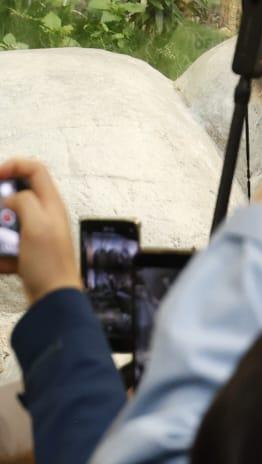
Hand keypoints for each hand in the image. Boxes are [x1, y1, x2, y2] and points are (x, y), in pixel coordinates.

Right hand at [0, 160, 80, 302]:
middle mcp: (45, 215)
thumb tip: (10, 197)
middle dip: (0, 200)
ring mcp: (36, 234)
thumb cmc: (49, 261)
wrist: (54, 297)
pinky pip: (6, 246)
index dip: (14, 166)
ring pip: (9, 221)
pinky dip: (1, 253)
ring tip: (3, 237)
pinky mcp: (27, 252)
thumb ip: (24, 202)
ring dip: (0, 227)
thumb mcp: (36, 225)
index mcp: (51, 203)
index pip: (35, 169)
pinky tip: (3, 262)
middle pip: (19, 194)